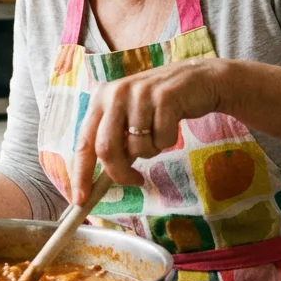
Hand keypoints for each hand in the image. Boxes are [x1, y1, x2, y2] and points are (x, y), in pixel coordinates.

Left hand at [70, 58, 231, 203]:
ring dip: (151, 151)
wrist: (199, 79)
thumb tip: (95, 182)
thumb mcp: (128, 116)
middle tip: (136, 181)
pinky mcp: (165, 97)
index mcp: (100, 98)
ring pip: (138, 147)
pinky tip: (172, 123)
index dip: (80, 174)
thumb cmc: (159, 105)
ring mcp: (140, 94)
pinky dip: (168, 141)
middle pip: (107, 148)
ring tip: (158, 133)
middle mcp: (115, 93)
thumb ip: (112, 140)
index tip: (80, 200)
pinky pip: (162, 140)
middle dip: (120, 173)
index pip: (84, 142)